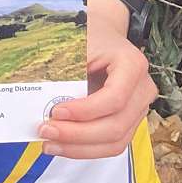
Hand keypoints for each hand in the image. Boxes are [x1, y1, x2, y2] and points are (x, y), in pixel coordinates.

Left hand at [38, 0, 156, 158]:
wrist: (104, 34)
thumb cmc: (90, 36)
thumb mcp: (77, 45)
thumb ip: (65, 72)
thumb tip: (39, 101)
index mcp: (133, 65)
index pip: (114, 99)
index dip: (84, 111)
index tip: (55, 112)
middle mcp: (142, 89)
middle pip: (116, 125)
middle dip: (78, 135)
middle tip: (45, 131)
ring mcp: (139, 108)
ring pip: (116, 141)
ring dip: (80, 148)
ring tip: (49, 144)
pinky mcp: (128, 121)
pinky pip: (111, 143)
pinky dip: (85, 148)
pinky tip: (62, 145)